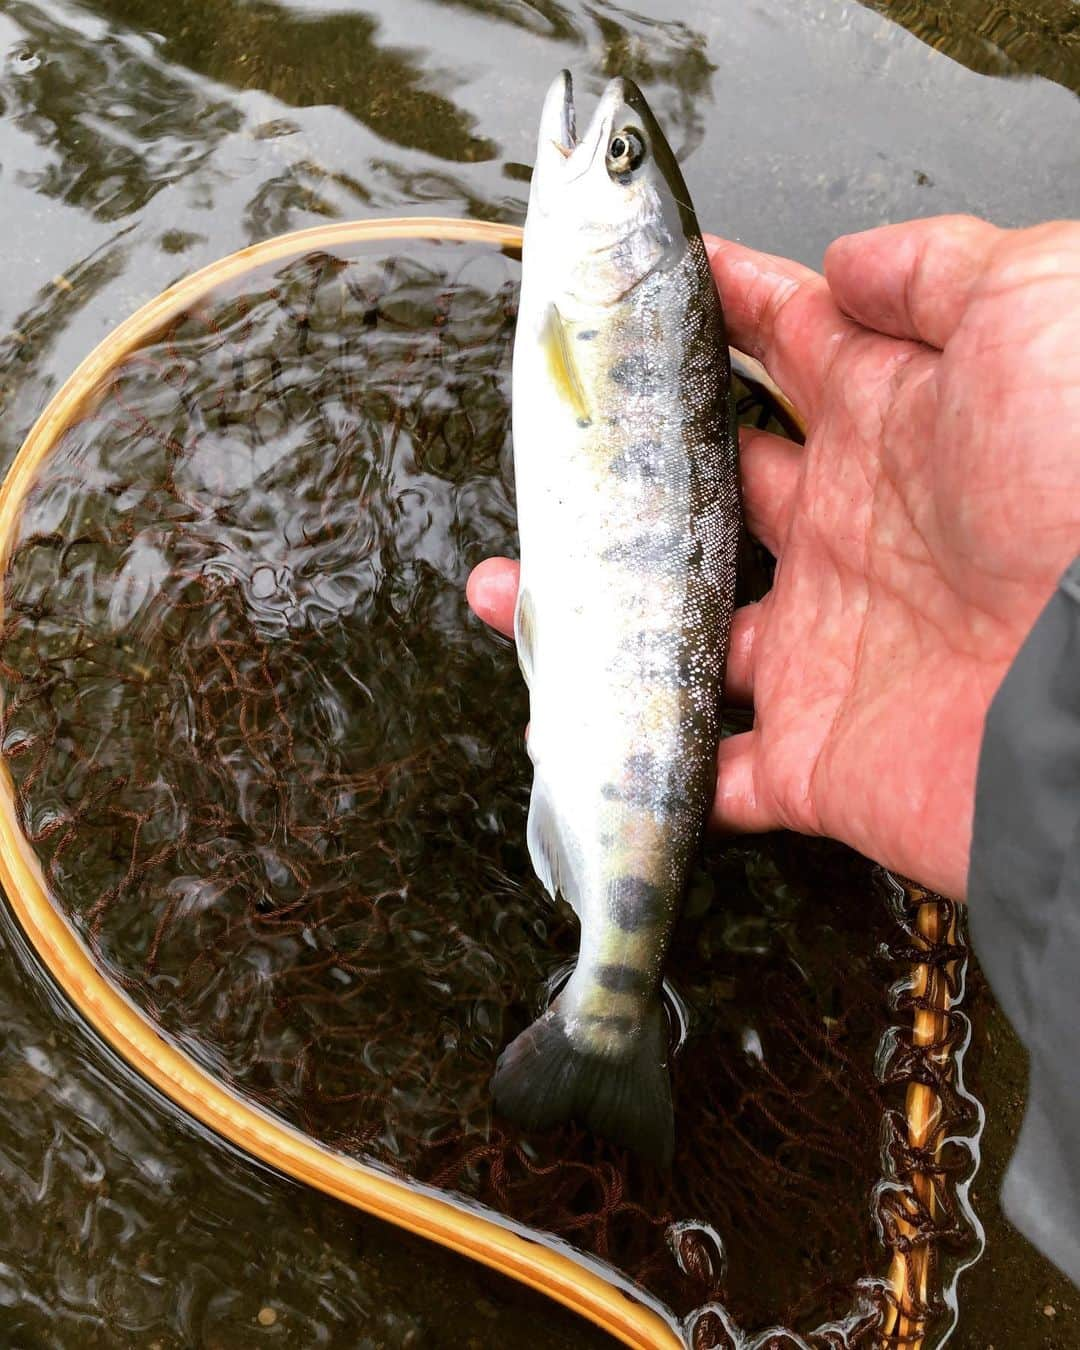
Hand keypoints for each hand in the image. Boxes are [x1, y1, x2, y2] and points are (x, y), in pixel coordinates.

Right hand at [468, 216, 1079, 899]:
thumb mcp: (1037, 312)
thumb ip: (939, 271)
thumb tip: (850, 264)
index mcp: (895, 429)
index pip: (785, 351)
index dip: (717, 313)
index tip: (643, 289)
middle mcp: (850, 538)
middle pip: (709, 494)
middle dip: (628, 466)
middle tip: (552, 443)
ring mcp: (825, 651)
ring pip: (678, 634)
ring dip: (594, 617)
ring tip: (508, 589)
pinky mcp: (816, 759)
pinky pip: (712, 772)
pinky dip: (645, 762)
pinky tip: (576, 726)